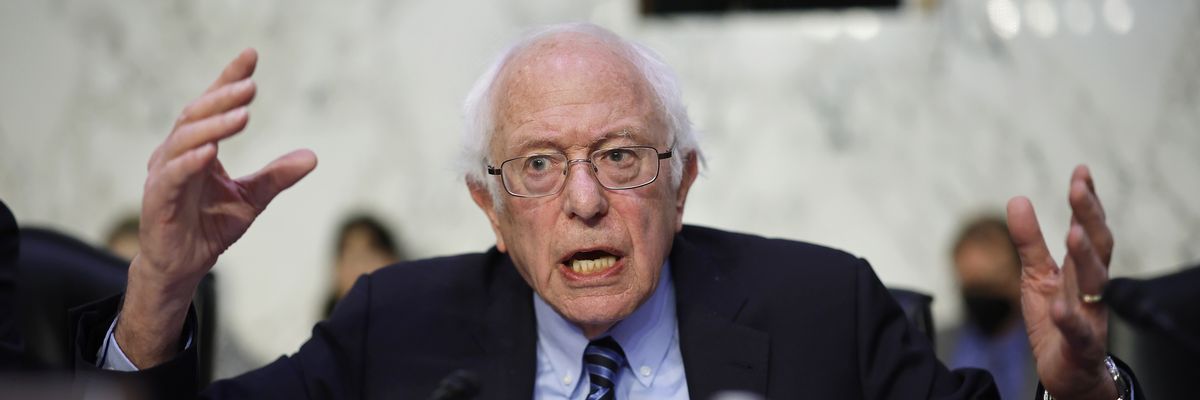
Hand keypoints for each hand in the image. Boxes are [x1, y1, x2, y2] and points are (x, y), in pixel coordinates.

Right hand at [116, 49, 316, 367]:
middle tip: (251, 86)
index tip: (251, 56)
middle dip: (223, 98)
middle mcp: (175, 153)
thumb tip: (313, 156)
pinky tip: (210, 151)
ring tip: (242, 115)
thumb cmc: (210, 224)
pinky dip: (190, 161)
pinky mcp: (157, 200)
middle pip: (196, 115)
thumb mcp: (252, 198)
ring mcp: (163, 174)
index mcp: (197, 146)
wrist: (184, 265)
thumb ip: (277, 176)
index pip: (212, 105)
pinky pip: (172, 176)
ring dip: (213, 126)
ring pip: (184, 140)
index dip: (229, 79)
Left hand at [1007, 165, 1116, 399]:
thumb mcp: (1036, 274)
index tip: (1081, 170)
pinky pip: (1078, 331)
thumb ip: (1029, 240)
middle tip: (1078, 188)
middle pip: (1098, 247)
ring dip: (1085, 257)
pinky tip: (1058, 307)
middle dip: (1089, 217)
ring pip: (1095, 283)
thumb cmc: (1056, 316)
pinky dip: (1070, 319)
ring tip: (1073, 232)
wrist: (1067, 369)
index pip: (1088, 228)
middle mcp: (1092, 287)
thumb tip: (1017, 199)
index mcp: (1081, 267)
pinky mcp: (1081, 344)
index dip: (1087, 201)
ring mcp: (1091, 314)